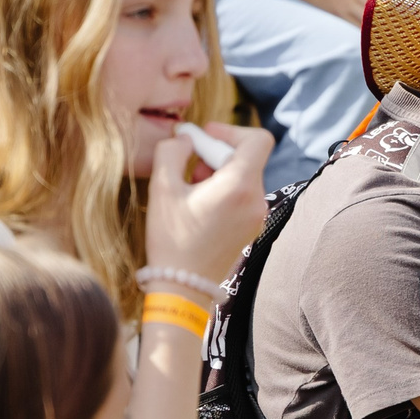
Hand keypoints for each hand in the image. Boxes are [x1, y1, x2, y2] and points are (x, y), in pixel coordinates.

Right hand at [142, 122, 270, 285]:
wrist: (183, 288)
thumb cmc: (172, 240)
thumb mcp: (161, 188)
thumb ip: (172, 151)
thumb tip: (185, 138)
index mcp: (240, 186)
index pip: (258, 139)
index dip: (231, 130)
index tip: (205, 137)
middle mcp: (257, 200)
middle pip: (247, 157)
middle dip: (217, 153)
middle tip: (189, 165)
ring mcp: (257, 216)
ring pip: (244, 176)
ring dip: (218, 173)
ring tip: (191, 189)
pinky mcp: (252, 228)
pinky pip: (242, 195)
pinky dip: (224, 190)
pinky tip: (199, 205)